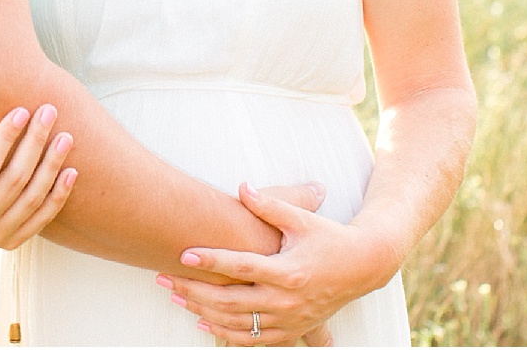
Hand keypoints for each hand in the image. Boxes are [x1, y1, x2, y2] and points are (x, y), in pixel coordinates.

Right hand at [0, 105, 77, 249]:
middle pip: (14, 179)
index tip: (20, 111)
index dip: (3, 139)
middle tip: (48, 112)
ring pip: (33, 197)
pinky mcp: (15, 241)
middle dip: (34, 143)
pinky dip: (59, 196)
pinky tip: (71, 171)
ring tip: (66, 137)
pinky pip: (42, 218)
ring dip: (52, 166)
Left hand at [156, 182, 399, 345]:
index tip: (184, 252)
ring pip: (237, 324)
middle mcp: (287, 299)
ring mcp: (289, 319)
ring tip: (174, 297)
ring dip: (203, 312)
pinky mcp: (291, 331)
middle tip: (164, 278)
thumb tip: (241, 186)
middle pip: (231, 300)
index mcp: (289, 271)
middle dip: (194, 290)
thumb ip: (270, 204)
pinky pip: (252, 339)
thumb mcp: (302, 219)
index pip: (243, 266)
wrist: (363, 266)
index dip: (212, 259)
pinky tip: (203, 322)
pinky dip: (225, 333)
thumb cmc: (330, 238)